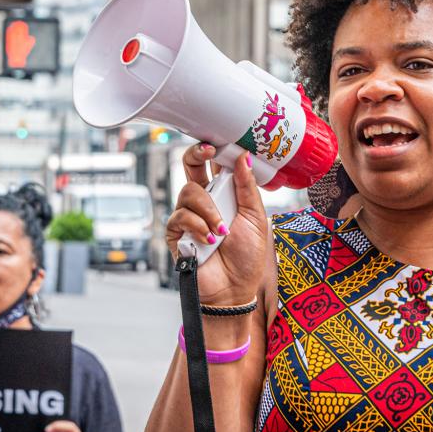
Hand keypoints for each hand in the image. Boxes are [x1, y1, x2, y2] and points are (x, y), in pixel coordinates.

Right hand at [165, 143, 267, 305]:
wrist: (235, 289)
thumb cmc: (247, 256)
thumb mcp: (256, 217)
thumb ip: (247, 188)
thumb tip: (244, 157)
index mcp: (225, 194)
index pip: (216, 165)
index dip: (215, 150)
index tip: (221, 142)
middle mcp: (205, 200)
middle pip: (191, 166)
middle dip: (196, 154)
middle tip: (207, 151)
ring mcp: (189, 215)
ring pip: (189, 192)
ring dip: (207, 210)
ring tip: (221, 231)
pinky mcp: (176, 233)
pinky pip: (181, 217)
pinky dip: (197, 226)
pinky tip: (209, 240)